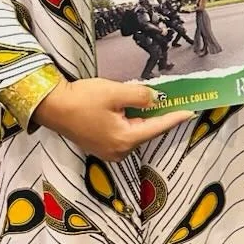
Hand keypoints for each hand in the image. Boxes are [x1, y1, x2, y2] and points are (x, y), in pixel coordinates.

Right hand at [32, 77, 193, 160]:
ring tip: (142, 99)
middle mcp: (119, 151)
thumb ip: (140, 95)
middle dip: (155, 114)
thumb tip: (156, 99)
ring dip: (140, 117)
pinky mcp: (100, 146)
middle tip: (168, 98)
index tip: (190, 112)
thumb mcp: (116, 92)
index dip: (175, 117)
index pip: (158, 127)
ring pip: (135, 131)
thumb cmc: (83, 99)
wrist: (53, 107)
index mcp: (125, 139)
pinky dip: (129, 121)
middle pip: (146, 130)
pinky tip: (126, 108)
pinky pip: (123, 133)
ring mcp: (109, 151)